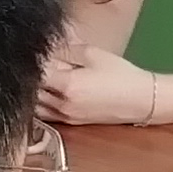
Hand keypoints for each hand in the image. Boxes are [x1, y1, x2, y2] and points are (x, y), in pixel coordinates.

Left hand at [39, 38, 154, 128]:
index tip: (35, 50)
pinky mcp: (69, 123)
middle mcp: (62, 104)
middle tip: (40, 61)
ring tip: (43, 76)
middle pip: (32, 88)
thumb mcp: (93, 53)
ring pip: (34, 104)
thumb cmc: (120, 74)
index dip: (34, 59)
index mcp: (67, 85)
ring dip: (34, 90)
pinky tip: (47, 91)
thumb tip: (45, 48)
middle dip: (32, 74)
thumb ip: (65, 50)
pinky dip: (39, 103)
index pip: (36, 71)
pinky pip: (43, 114)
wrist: (140, 100)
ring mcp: (64, 116)